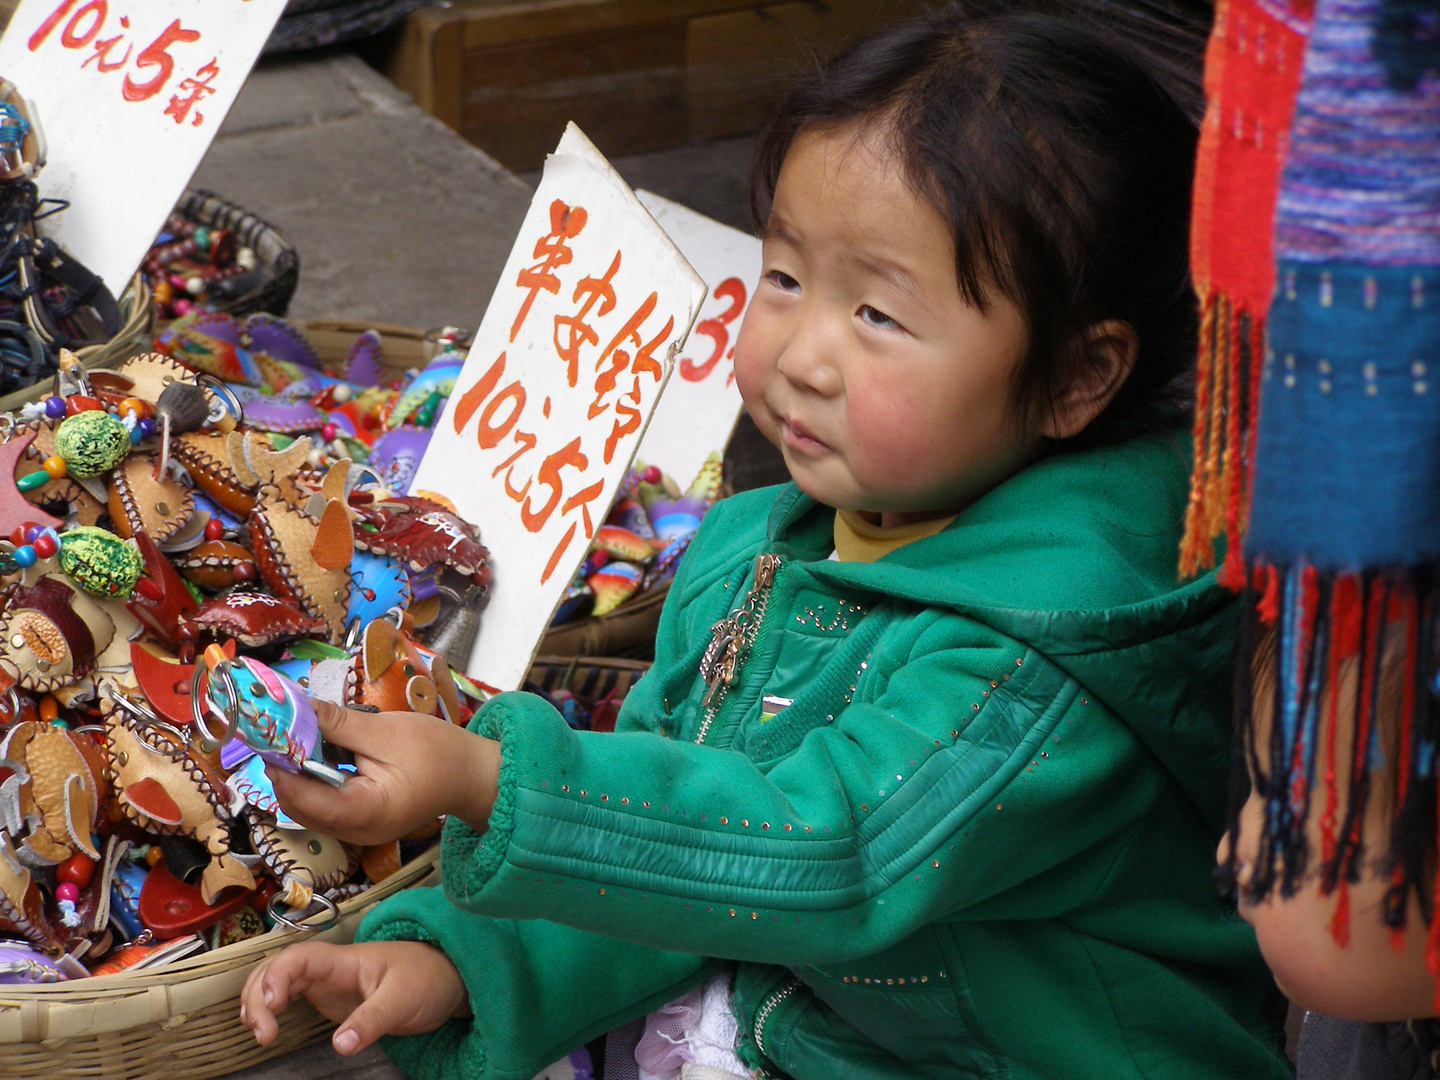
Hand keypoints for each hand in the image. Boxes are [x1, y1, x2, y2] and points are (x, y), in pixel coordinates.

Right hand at [240, 940, 468, 1054]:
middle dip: (258, 994)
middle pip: (277, 968)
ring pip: (278, 980)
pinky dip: (271, 1007)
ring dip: (259, 1000)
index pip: (298, 957)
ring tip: (260, 1032)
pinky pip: (291, 996)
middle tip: (263, 1033)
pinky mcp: (330, 998)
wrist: (447, 978)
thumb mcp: (403, 1000)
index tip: (271, 1006)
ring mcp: (328, 982)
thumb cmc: (427, 978)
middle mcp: (330, 968)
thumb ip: (372, 1021)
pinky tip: (266, 1026)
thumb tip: (340, 1045)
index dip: (275, 976)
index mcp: (345, 960)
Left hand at [267, 698, 498, 845]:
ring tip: (299, 737)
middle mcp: (354, 832)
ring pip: (309, 807)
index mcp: (363, 813)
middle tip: (280, 731)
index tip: (270, 734)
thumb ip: (338, 724)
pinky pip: (326, 805)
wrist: (473, 775)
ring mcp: (358, 831)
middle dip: (285, 769)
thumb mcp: (387, 732)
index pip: (303, 799)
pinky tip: (320, 752)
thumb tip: (296, 709)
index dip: (280, 767)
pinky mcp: (362, 822)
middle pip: (300, 807)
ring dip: (299, 773)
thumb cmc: (438, 753)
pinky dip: (317, 779)